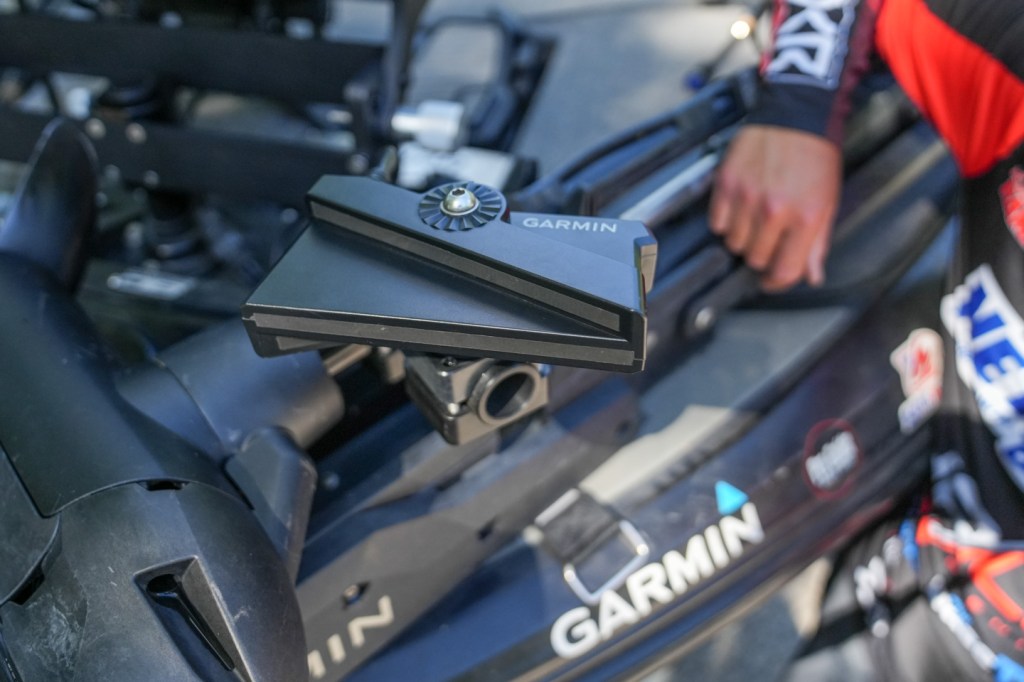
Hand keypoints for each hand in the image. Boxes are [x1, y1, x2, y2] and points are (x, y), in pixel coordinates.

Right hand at [709, 125, 841, 290]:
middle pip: (756, 259)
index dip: (778, 282)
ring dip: (743, 238)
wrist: (796, 112)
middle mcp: (774, 211)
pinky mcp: (727, 183)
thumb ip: (818, 243)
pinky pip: (717, 223)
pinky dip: (726, 221)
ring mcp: (747, 197)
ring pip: (734, 243)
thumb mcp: (828, 200)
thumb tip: (811, 276)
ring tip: (754, 219)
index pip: (784, 271)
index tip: (773, 279)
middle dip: (762, 253)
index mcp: (805, 217)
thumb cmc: (816, 154)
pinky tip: (740, 207)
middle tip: (769, 237)